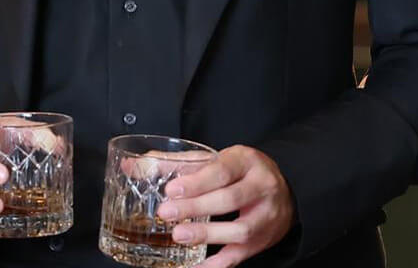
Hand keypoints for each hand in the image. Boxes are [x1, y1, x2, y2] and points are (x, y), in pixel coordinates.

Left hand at [157, 145, 295, 266]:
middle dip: (197, 206)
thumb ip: (175, 163)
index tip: (172, 190)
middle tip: (167, 212)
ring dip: (208, 234)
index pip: (223, 170)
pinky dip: (215, 264)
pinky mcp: (260, 242)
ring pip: (241, 229)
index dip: (197, 181)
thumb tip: (133, 167)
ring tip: (179, 235)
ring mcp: (264, 217)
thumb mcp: (216, 160)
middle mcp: (261, 188)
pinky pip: (238, 257)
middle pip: (231, 198)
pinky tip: (195, 266)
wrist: (284, 192)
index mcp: (247, 161)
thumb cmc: (242, 173)